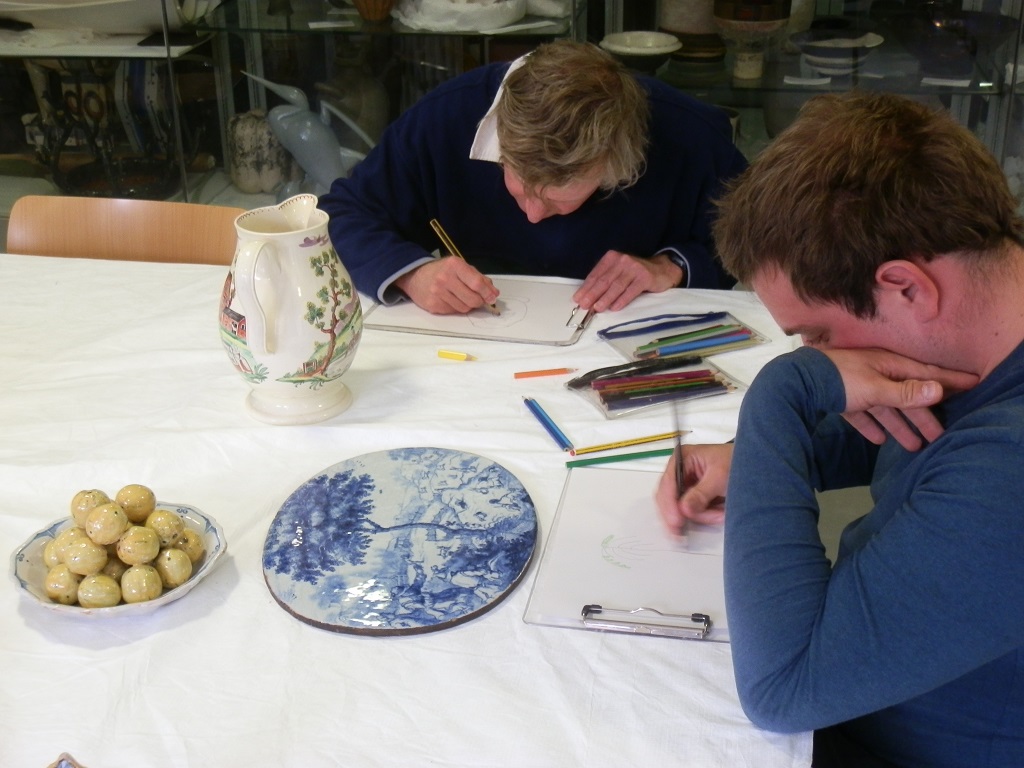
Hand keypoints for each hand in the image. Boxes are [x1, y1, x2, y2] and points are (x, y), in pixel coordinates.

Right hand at [394, 257, 498, 314]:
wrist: (415, 276)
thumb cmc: (442, 271)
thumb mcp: (460, 267)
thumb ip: (478, 278)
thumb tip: (494, 293)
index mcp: (454, 265)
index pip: (477, 283)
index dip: (487, 293)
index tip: (493, 298)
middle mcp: (445, 278)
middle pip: (472, 299)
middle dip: (479, 301)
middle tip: (478, 299)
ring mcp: (437, 293)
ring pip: (464, 308)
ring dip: (467, 305)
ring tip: (461, 297)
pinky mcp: (433, 305)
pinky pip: (453, 311)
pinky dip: (456, 307)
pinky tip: (450, 299)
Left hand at [572, 251, 679, 311]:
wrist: (661, 270)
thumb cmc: (635, 274)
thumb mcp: (618, 272)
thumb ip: (605, 281)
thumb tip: (587, 297)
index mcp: (611, 258)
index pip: (596, 274)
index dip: (586, 288)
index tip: (578, 299)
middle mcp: (622, 260)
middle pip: (604, 280)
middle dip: (592, 294)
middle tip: (584, 305)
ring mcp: (634, 268)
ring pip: (616, 286)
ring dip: (605, 298)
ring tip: (597, 308)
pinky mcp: (645, 277)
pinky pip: (631, 290)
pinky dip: (622, 300)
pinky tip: (615, 308)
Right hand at [655, 443, 732, 534]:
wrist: (752, 468)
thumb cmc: (736, 463)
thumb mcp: (719, 477)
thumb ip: (701, 493)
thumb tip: (684, 509)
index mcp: (682, 459)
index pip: (668, 482)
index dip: (669, 503)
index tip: (675, 520)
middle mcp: (680, 472)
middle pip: (668, 498)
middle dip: (682, 513)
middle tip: (682, 531)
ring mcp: (686, 487)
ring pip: (680, 509)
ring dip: (700, 516)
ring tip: (720, 514)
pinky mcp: (693, 498)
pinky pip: (691, 513)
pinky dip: (705, 517)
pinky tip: (718, 513)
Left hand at [822, 348, 978, 449]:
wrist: (795, 382)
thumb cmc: (839, 380)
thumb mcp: (876, 387)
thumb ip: (905, 392)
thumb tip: (938, 390)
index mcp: (889, 365)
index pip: (927, 374)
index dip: (950, 381)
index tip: (974, 384)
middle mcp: (877, 373)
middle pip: (906, 396)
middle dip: (924, 417)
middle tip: (940, 437)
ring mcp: (858, 386)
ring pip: (885, 408)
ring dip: (900, 426)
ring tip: (914, 447)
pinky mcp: (841, 399)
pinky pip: (862, 414)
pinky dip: (871, 426)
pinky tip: (878, 441)